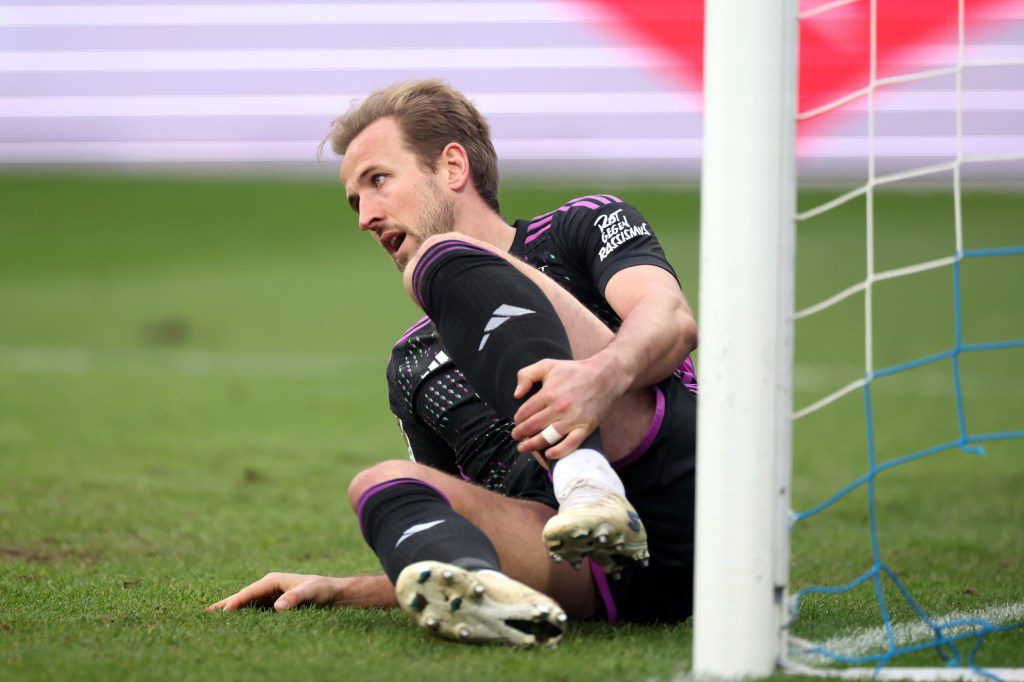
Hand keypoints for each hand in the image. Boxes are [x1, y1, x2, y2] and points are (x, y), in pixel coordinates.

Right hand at [206, 572, 348, 611]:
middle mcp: (268, 586)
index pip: (249, 592)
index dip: (235, 603)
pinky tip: (234, 626)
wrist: (335, 593)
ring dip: (232, 612)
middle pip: (242, 597)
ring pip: (246, 605)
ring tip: (212, 622)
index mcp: (273, 580)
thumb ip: (295, 598)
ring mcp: (270, 596)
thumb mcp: (311, 592)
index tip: (222, 613)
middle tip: (204, 615)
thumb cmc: (323, 589)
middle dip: (225, 606)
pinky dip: (243, 617)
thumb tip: (278, 607)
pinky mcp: (273, 605)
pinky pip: (254, 612)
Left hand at [511, 354, 629, 457]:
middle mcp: (559, 408)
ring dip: (532, 445)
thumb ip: (527, 375)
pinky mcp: (586, 427)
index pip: (525, 412)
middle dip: (520, 434)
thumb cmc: (574, 371)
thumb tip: (516, 394)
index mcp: (548, 393)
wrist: (605, 376)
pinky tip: (548, 454)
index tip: (517, 422)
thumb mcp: (547, 365)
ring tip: (524, 448)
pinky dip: (558, 452)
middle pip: (533, 426)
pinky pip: (570, 444)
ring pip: (547, 437)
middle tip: (516, 437)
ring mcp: (573, 419)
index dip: (517, 420)